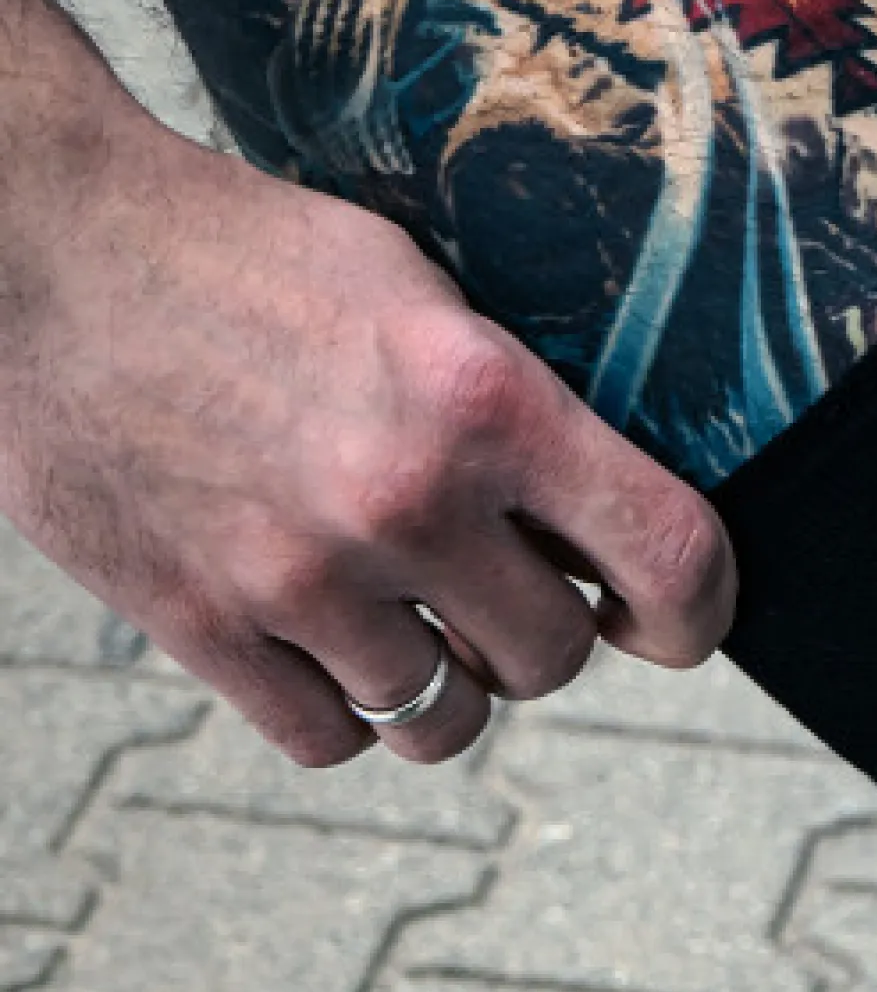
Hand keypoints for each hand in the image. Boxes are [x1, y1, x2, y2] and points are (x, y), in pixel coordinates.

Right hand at [0, 15, 734, 768]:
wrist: (38, 250)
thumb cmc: (246, 256)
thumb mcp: (419, 288)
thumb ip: (519, 405)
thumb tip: (601, 516)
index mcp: (484, 400)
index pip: (667, 556)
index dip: (696, 611)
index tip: (670, 621)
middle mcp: (403, 500)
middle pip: (552, 661)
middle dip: (544, 634)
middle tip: (502, 583)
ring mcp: (296, 575)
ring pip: (444, 721)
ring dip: (446, 679)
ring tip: (408, 610)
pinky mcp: (198, 623)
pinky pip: (330, 740)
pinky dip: (343, 708)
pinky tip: (324, 637)